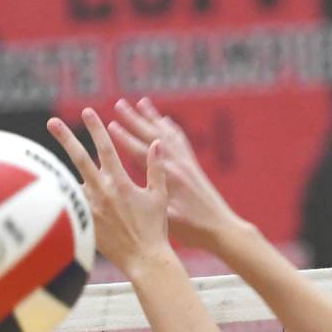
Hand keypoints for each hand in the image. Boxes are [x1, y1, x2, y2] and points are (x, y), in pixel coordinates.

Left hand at [46, 107, 171, 277]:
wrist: (144, 259)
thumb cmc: (154, 228)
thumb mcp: (159, 195)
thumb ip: (156, 167)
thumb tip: (156, 143)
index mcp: (120, 183)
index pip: (106, 148)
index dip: (96, 128)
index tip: (88, 111)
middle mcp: (102, 193)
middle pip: (79, 159)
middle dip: (65, 138)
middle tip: (52, 123)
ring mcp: (91, 209)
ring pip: (71, 182)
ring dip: (61, 170)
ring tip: (47, 161)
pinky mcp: (86, 224)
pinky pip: (72, 205)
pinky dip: (66, 195)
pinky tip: (55, 190)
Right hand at [108, 97, 242, 252]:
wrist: (221, 229)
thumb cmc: (193, 229)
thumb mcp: (168, 219)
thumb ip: (150, 201)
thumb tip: (127, 193)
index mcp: (169, 178)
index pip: (142, 152)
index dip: (125, 139)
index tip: (110, 125)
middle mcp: (179, 164)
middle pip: (153, 135)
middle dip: (134, 119)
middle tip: (119, 103)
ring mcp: (187, 163)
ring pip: (167, 133)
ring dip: (152, 117)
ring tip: (141, 102)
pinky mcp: (194, 166)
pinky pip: (181, 140)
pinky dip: (171, 127)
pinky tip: (165, 120)